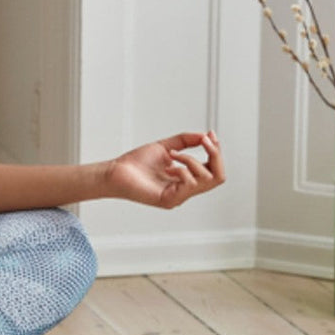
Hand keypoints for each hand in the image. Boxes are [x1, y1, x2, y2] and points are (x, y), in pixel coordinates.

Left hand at [105, 131, 225, 209]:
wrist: (115, 171)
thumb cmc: (136, 163)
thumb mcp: (166, 146)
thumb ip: (186, 141)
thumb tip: (205, 136)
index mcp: (187, 178)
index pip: (214, 169)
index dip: (217, 151)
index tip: (210, 134)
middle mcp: (186, 190)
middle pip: (219, 177)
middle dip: (215, 155)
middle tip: (205, 141)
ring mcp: (179, 197)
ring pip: (207, 179)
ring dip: (191, 160)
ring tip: (173, 155)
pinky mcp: (170, 200)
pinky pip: (189, 183)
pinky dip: (182, 168)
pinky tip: (168, 166)